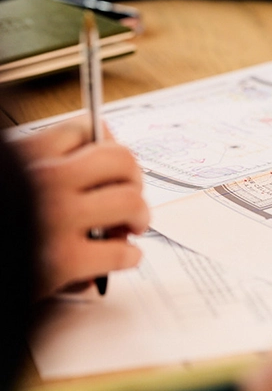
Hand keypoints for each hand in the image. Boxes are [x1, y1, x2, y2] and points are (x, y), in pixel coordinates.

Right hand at [15, 118, 148, 296]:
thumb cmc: (5, 221)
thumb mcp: (16, 173)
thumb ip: (50, 159)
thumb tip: (105, 139)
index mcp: (28, 155)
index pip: (89, 128)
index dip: (109, 146)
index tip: (114, 163)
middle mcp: (43, 180)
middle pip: (121, 160)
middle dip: (134, 179)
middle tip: (133, 195)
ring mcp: (55, 219)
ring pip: (130, 203)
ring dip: (138, 217)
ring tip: (131, 226)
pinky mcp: (60, 263)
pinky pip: (119, 252)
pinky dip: (127, 256)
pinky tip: (120, 256)